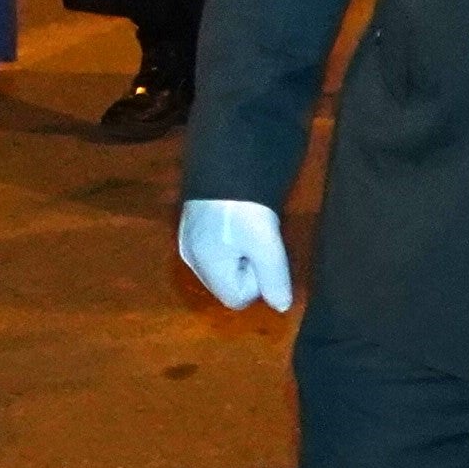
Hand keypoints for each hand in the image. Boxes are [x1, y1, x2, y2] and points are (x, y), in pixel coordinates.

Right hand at [178, 197, 292, 311]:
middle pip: (226, 284)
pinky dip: (229, 242)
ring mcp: (187, 240)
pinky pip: (214, 249)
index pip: (236, 298)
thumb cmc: (245, 206)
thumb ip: (275, 280)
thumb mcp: (267, 244)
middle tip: (255, 240)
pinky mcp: (190, 224)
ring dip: (239, 255)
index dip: (256, 282)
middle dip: (247, 269)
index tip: (261, 253)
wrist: (227, 161)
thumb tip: (281, 307)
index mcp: (205, 265)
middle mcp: (190, 257)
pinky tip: (235, 222)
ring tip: (246, 227)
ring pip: (221, 266)